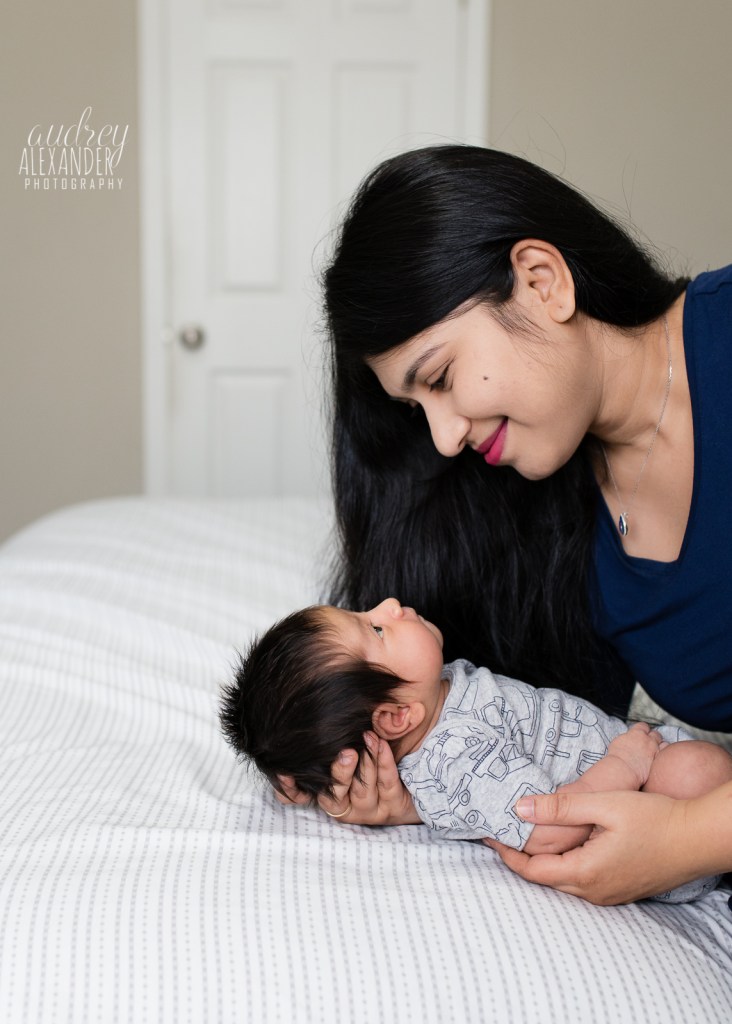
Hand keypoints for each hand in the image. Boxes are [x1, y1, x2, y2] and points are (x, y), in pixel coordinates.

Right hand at [277, 731, 420, 825]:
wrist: (412, 780)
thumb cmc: (370, 759)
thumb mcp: (348, 751)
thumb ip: (328, 746)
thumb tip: (298, 728)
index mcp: (329, 795)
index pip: (301, 798)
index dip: (291, 789)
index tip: (284, 773)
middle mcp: (345, 808)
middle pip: (335, 794)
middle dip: (340, 772)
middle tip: (346, 753)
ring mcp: (369, 810)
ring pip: (363, 788)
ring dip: (366, 761)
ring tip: (368, 737)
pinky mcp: (393, 808)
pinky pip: (387, 783)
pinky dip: (384, 761)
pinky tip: (381, 744)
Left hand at [486, 788, 702, 904]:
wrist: (698, 838)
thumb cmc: (656, 818)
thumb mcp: (603, 805)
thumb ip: (560, 807)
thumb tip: (519, 808)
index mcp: (586, 873)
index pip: (531, 870)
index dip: (506, 853)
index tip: (487, 834)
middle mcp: (595, 892)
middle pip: (544, 878)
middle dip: (518, 857)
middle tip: (499, 833)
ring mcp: (609, 894)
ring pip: (562, 881)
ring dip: (540, 862)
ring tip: (522, 837)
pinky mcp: (620, 888)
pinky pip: (581, 882)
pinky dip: (562, 865)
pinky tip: (560, 845)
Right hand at [605, 722, 664, 789]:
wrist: (622, 769)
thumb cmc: (617, 757)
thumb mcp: (618, 741)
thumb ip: (627, 738)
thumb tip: (629, 739)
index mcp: (637, 733)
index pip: (643, 726)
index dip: (642, 729)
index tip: (640, 733)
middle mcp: (648, 740)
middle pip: (656, 734)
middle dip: (653, 737)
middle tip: (648, 743)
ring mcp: (655, 751)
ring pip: (664, 744)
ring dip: (660, 746)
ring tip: (655, 751)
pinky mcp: (658, 762)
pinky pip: (665, 756)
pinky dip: (662, 757)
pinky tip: (658, 760)